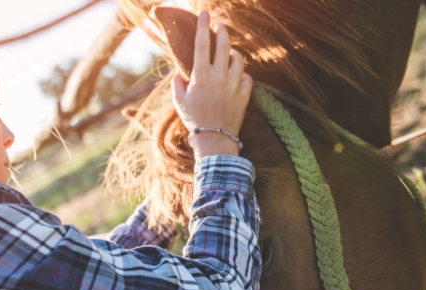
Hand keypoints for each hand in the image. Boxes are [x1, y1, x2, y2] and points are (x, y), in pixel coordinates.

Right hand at [171, 12, 252, 157]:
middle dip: (222, 31)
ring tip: (229, 54)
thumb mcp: (179, 102)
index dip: (203, 26)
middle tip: (220, 25)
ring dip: (233, 53)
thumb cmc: (194, 120)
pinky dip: (242, 74)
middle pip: (224, 45)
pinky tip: (236, 77)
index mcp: (201, 76)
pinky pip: (247, 77)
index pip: (202, 44)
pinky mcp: (245, 94)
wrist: (215, 140)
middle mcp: (219, 77)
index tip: (204, 14)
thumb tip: (179, 72)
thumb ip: (178, 83)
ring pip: (238, 58)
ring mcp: (234, 84)